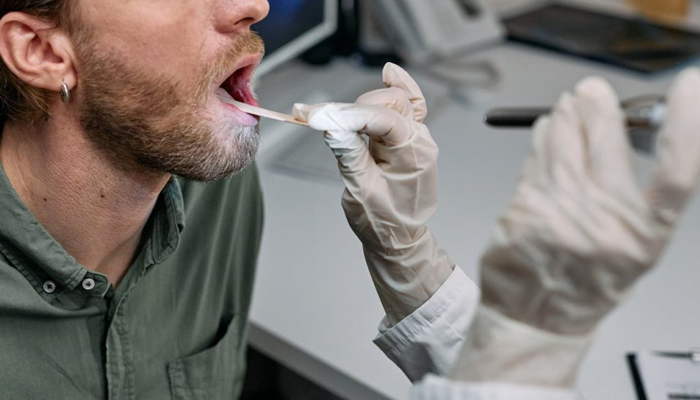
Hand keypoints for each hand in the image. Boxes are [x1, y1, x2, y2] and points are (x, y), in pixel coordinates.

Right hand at [294, 63, 453, 325]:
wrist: (399, 241)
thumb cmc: (383, 223)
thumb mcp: (361, 192)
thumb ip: (349, 155)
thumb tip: (332, 124)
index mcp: (415, 154)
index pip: (383, 119)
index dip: (349, 115)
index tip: (318, 116)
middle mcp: (420, 140)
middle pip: (388, 103)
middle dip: (353, 108)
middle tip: (320, 119)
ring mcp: (417, 137)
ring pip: (393, 102)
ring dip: (363, 105)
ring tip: (331, 116)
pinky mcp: (407, 139)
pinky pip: (409, 106)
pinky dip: (397, 89)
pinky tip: (389, 74)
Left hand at [451, 69, 699, 385]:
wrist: (536, 318)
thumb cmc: (585, 281)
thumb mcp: (629, 246)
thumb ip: (633, 194)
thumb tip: (624, 126)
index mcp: (645, 235)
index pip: (678, 171)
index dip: (688, 124)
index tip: (688, 87)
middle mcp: (607, 225)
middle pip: (608, 143)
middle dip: (597, 106)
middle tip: (591, 92)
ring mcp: (562, 216)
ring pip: (564, 142)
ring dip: (565, 117)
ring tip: (567, 110)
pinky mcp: (525, 210)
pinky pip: (536, 159)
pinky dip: (541, 140)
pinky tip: (545, 136)